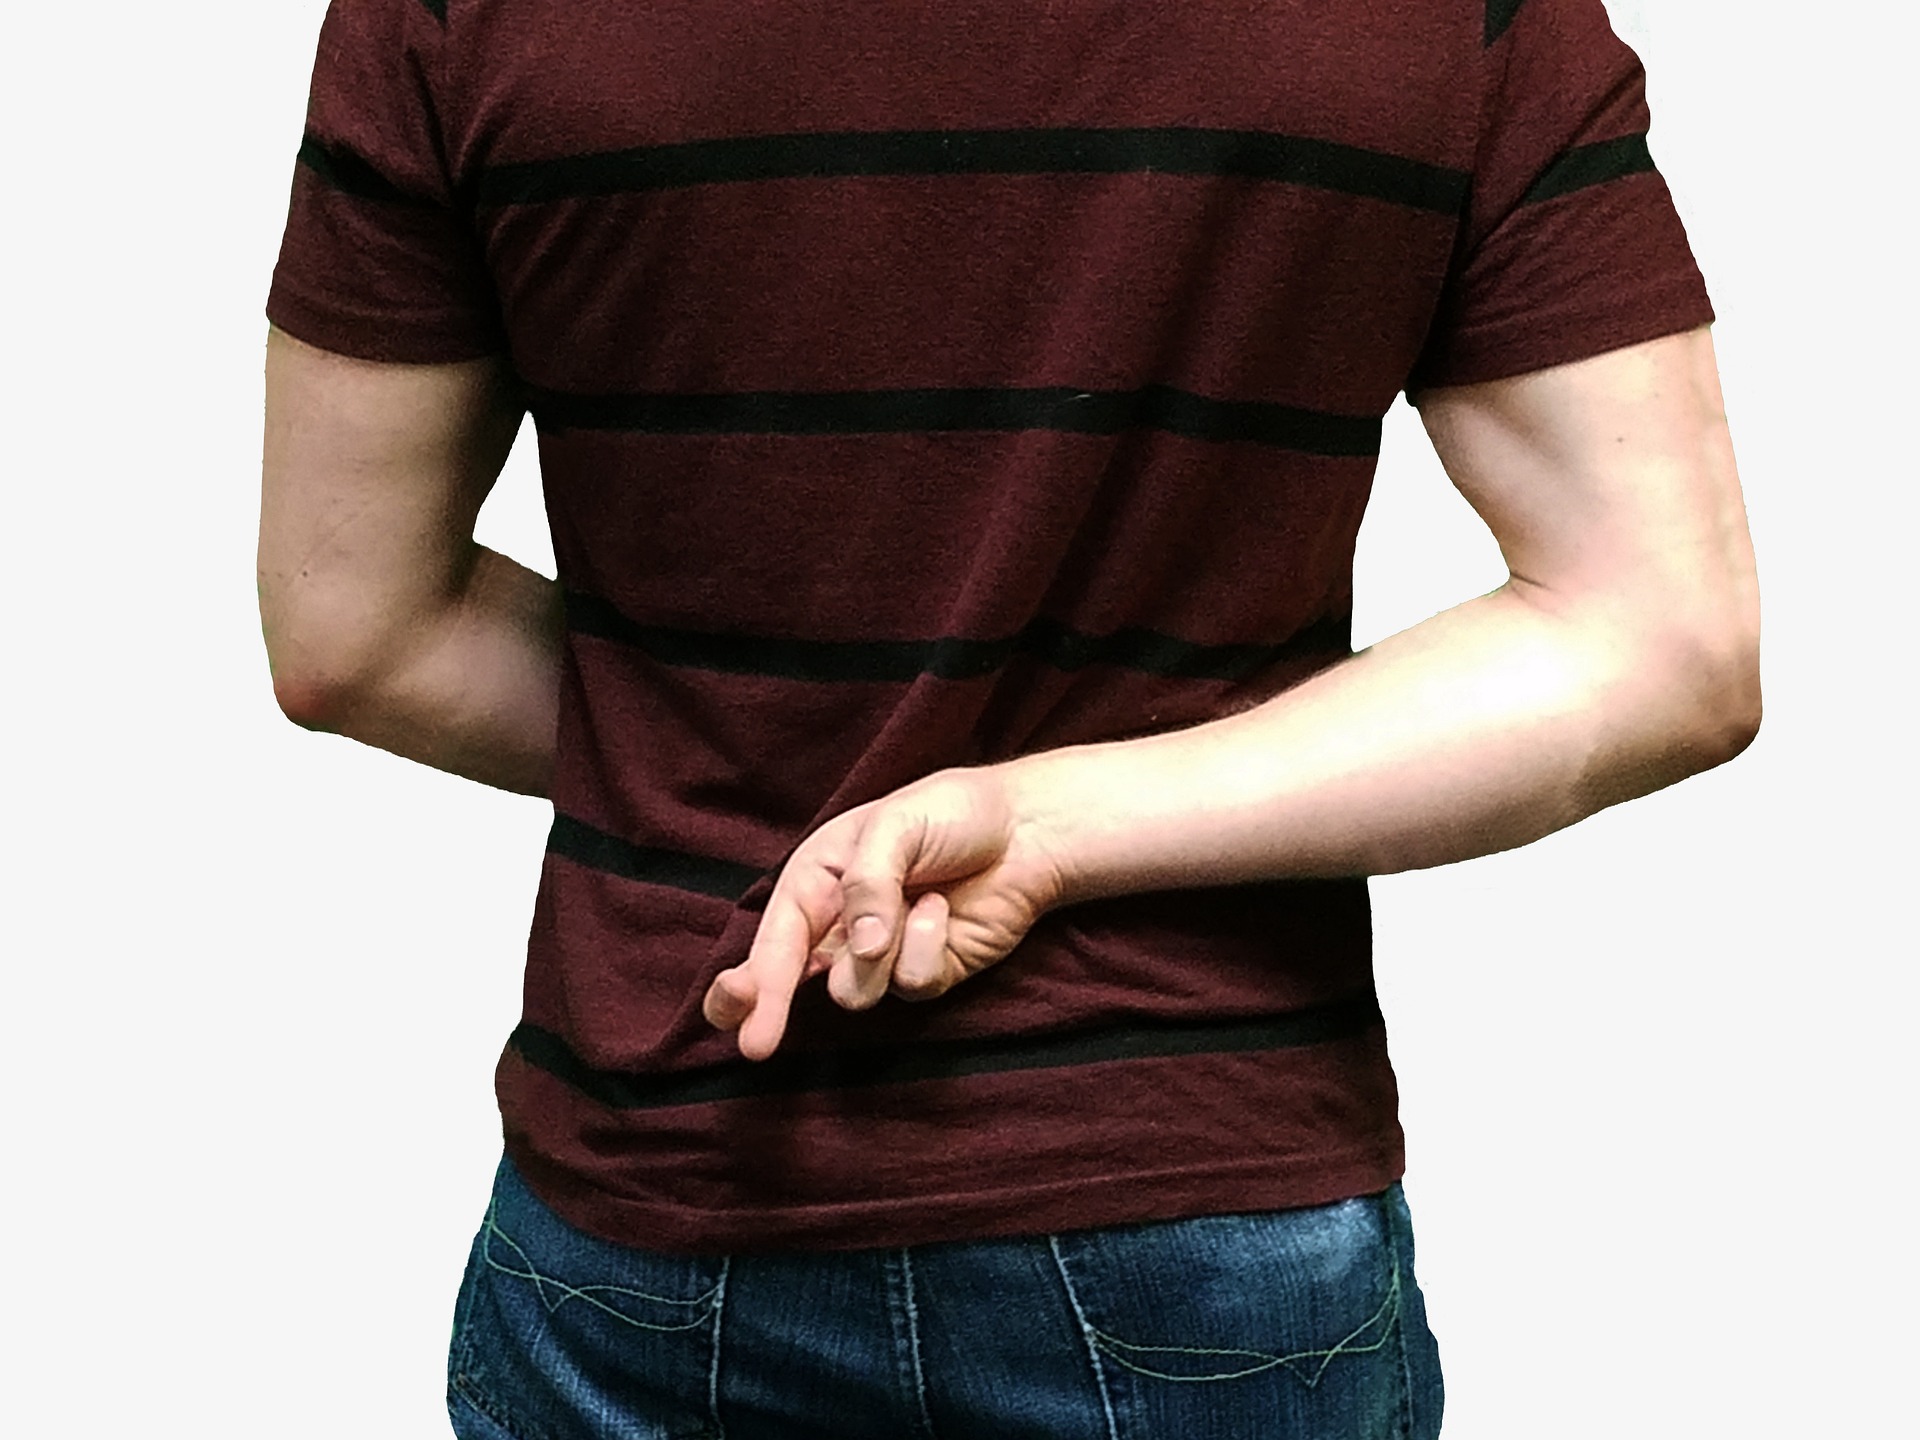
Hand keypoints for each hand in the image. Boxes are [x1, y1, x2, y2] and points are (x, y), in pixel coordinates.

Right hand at [702, 766, 1067, 1060]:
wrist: (1027, 829)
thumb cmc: (953, 812)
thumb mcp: (898, 823)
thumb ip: (869, 882)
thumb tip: (861, 946)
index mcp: (817, 879)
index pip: (772, 939)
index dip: (749, 981)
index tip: (739, 1004)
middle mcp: (838, 924)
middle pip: (782, 985)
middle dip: (766, 1009)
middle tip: (757, 1043)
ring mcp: (880, 956)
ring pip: (855, 992)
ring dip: (886, 951)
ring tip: (921, 898)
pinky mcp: (923, 975)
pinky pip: (910, 985)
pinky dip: (928, 946)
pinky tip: (943, 911)